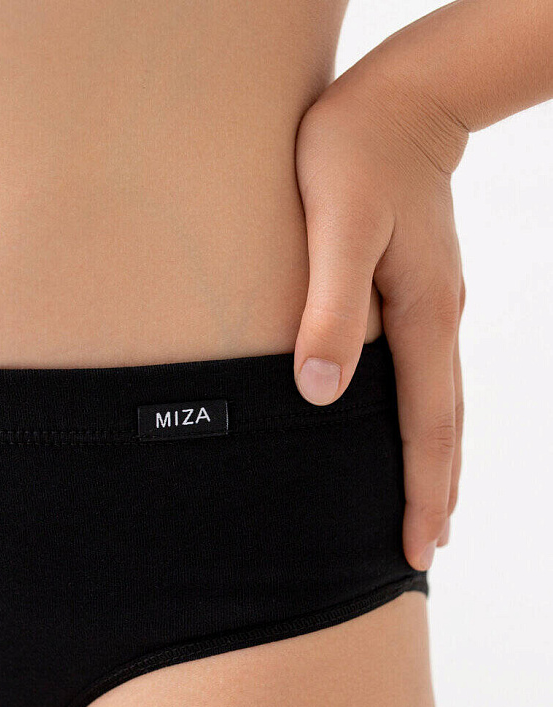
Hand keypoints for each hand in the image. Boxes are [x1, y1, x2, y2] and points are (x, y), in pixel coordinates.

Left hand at [293, 60, 468, 571]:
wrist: (404, 99)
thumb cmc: (357, 156)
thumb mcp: (338, 228)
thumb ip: (331, 309)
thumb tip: (320, 392)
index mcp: (422, 319)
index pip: (424, 429)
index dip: (420, 492)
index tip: (417, 547)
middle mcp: (438, 323)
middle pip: (442, 429)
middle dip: (434, 495)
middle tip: (424, 551)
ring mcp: (435, 309)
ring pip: (441, 406)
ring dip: (435, 464)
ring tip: (428, 507)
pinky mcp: (421, 294)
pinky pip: (428, 378)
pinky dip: (426, 422)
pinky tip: (413, 429)